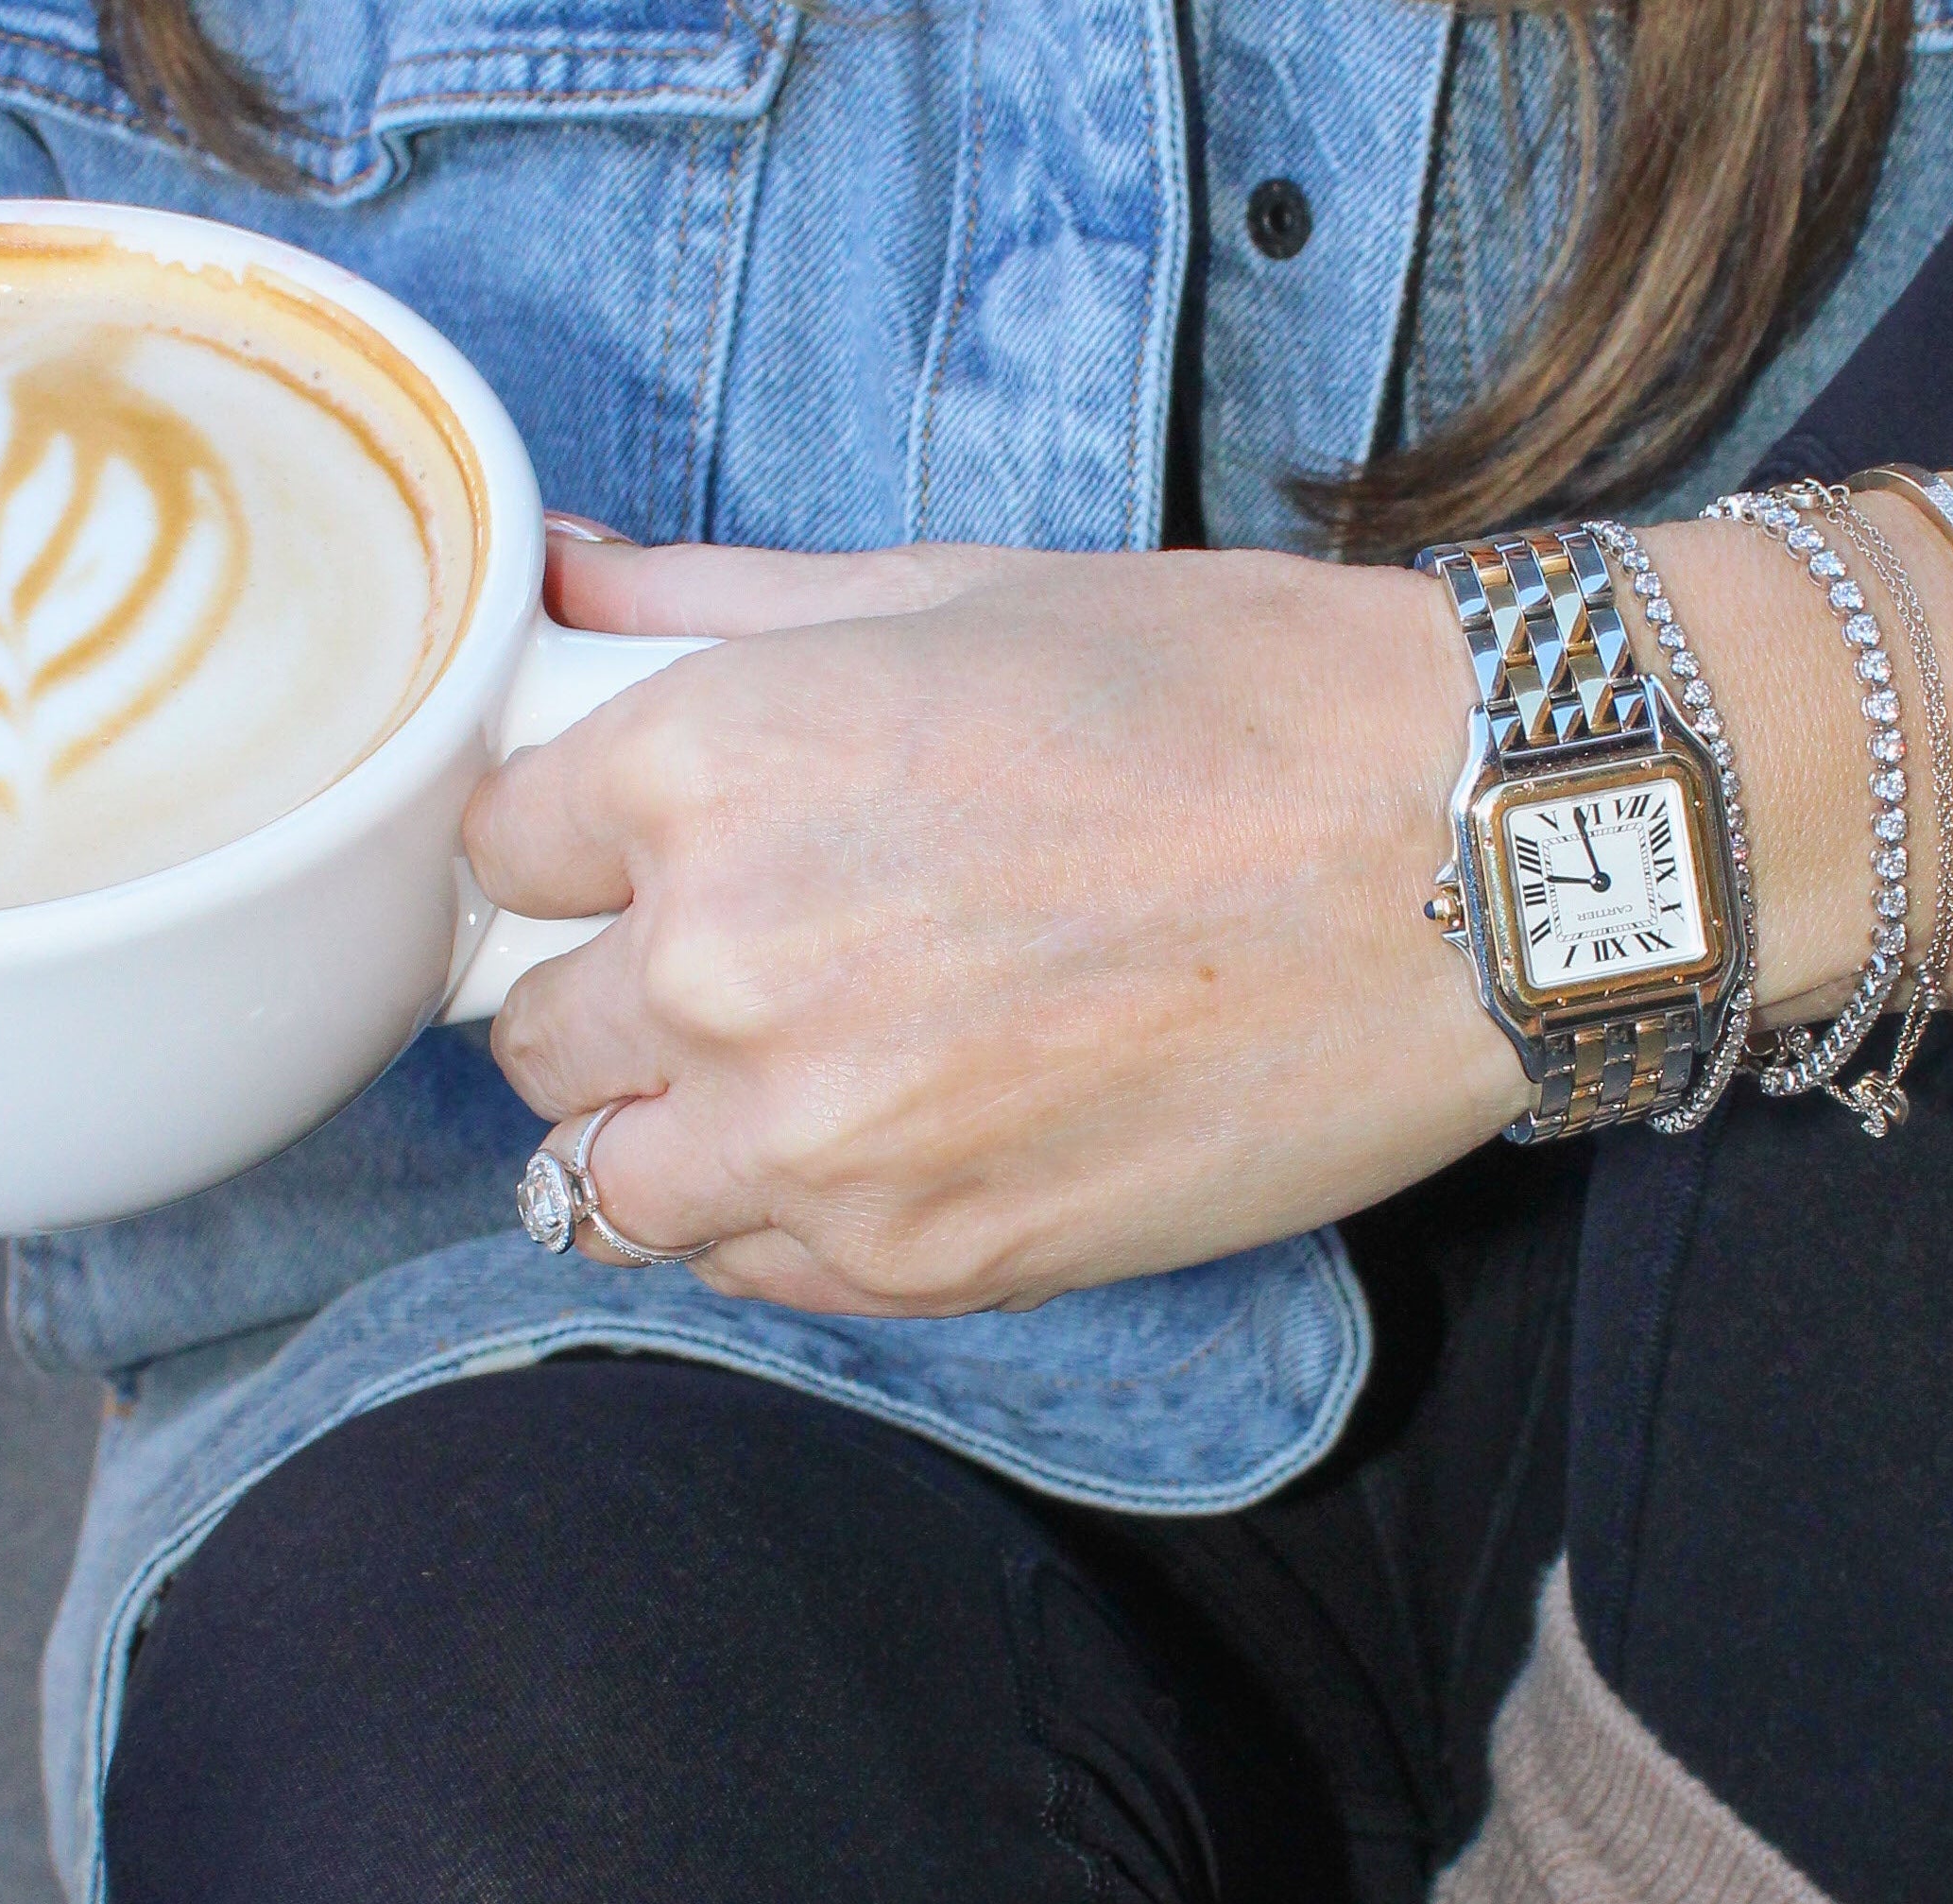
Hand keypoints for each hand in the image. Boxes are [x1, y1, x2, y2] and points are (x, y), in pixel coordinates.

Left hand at [464, 537, 1527, 1317]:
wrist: (1454, 866)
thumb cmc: (1227, 702)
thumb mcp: (949, 593)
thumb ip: (713, 604)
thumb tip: (558, 583)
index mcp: (710, 766)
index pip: (498, 848)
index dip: (563, 849)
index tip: (624, 856)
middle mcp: (722, 964)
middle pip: (534, 1035)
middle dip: (605, 998)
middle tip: (724, 968)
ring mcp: (811, 1140)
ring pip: (604, 1187)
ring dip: (661, 1138)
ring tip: (781, 1083)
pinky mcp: (913, 1266)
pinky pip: (741, 1271)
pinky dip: (769, 1222)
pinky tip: (872, 1146)